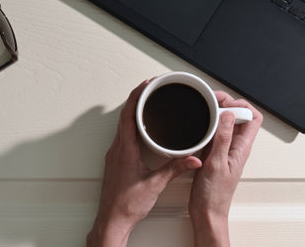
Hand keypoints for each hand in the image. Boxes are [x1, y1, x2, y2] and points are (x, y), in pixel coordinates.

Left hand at [87, 80, 201, 246]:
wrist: (112, 219)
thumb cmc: (127, 205)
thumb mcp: (155, 184)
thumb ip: (175, 169)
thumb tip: (192, 159)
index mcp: (124, 150)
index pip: (128, 115)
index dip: (136, 96)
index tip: (146, 84)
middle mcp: (117, 149)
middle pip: (124, 115)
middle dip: (137, 98)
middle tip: (149, 87)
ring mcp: (115, 154)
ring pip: (122, 125)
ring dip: (134, 111)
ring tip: (147, 102)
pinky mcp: (116, 160)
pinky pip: (123, 135)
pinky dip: (132, 124)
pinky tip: (141, 127)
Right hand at [189, 91, 262, 246]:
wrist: (206, 210)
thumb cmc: (214, 194)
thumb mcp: (216, 163)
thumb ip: (222, 138)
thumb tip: (228, 114)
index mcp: (241, 148)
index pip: (253, 118)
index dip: (242, 105)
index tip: (225, 103)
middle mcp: (234, 146)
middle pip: (238, 116)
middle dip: (227, 104)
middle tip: (211, 101)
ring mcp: (223, 149)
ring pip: (224, 123)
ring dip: (215, 114)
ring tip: (203, 109)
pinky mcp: (212, 153)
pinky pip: (212, 133)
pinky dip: (206, 126)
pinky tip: (196, 126)